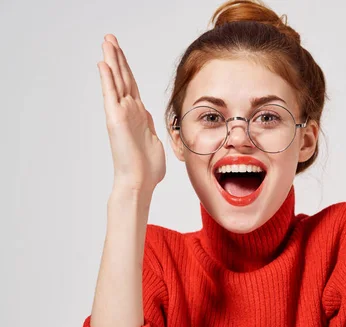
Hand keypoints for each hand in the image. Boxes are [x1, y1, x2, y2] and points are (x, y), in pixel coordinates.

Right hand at [98, 34, 165, 194]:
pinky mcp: (116, 119)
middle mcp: (129, 111)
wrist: (140, 182)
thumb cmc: (149, 170)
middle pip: (123, 78)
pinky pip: (111, 94)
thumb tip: (150, 123)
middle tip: (110, 38)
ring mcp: (121, 114)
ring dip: (112, 60)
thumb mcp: (155, 143)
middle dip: (117, 57)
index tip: (122, 55)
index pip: (132, 86)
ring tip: (107, 42)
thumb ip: (152, 130)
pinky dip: (107, 78)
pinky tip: (103, 63)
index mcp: (139, 116)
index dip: (127, 70)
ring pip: (117, 81)